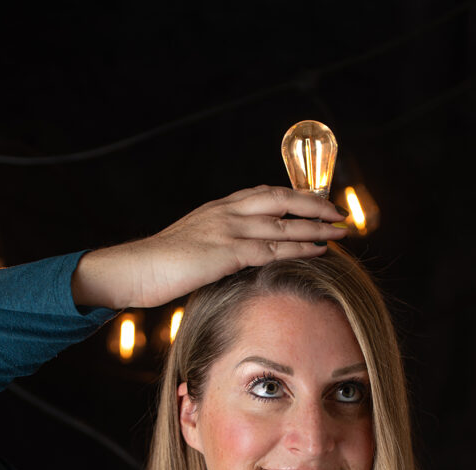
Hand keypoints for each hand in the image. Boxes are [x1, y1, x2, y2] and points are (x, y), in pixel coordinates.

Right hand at [71, 186, 347, 310]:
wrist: (133, 269)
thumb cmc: (158, 266)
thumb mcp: (192, 247)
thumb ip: (217, 245)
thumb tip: (234, 258)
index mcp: (219, 208)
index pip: (265, 193)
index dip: (294, 196)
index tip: (316, 202)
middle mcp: (227, 212)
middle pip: (282, 199)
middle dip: (314, 204)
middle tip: (339, 212)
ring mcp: (227, 230)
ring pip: (283, 223)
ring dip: (316, 226)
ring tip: (341, 231)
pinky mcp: (227, 252)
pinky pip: (273, 247)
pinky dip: (300, 247)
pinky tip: (318, 249)